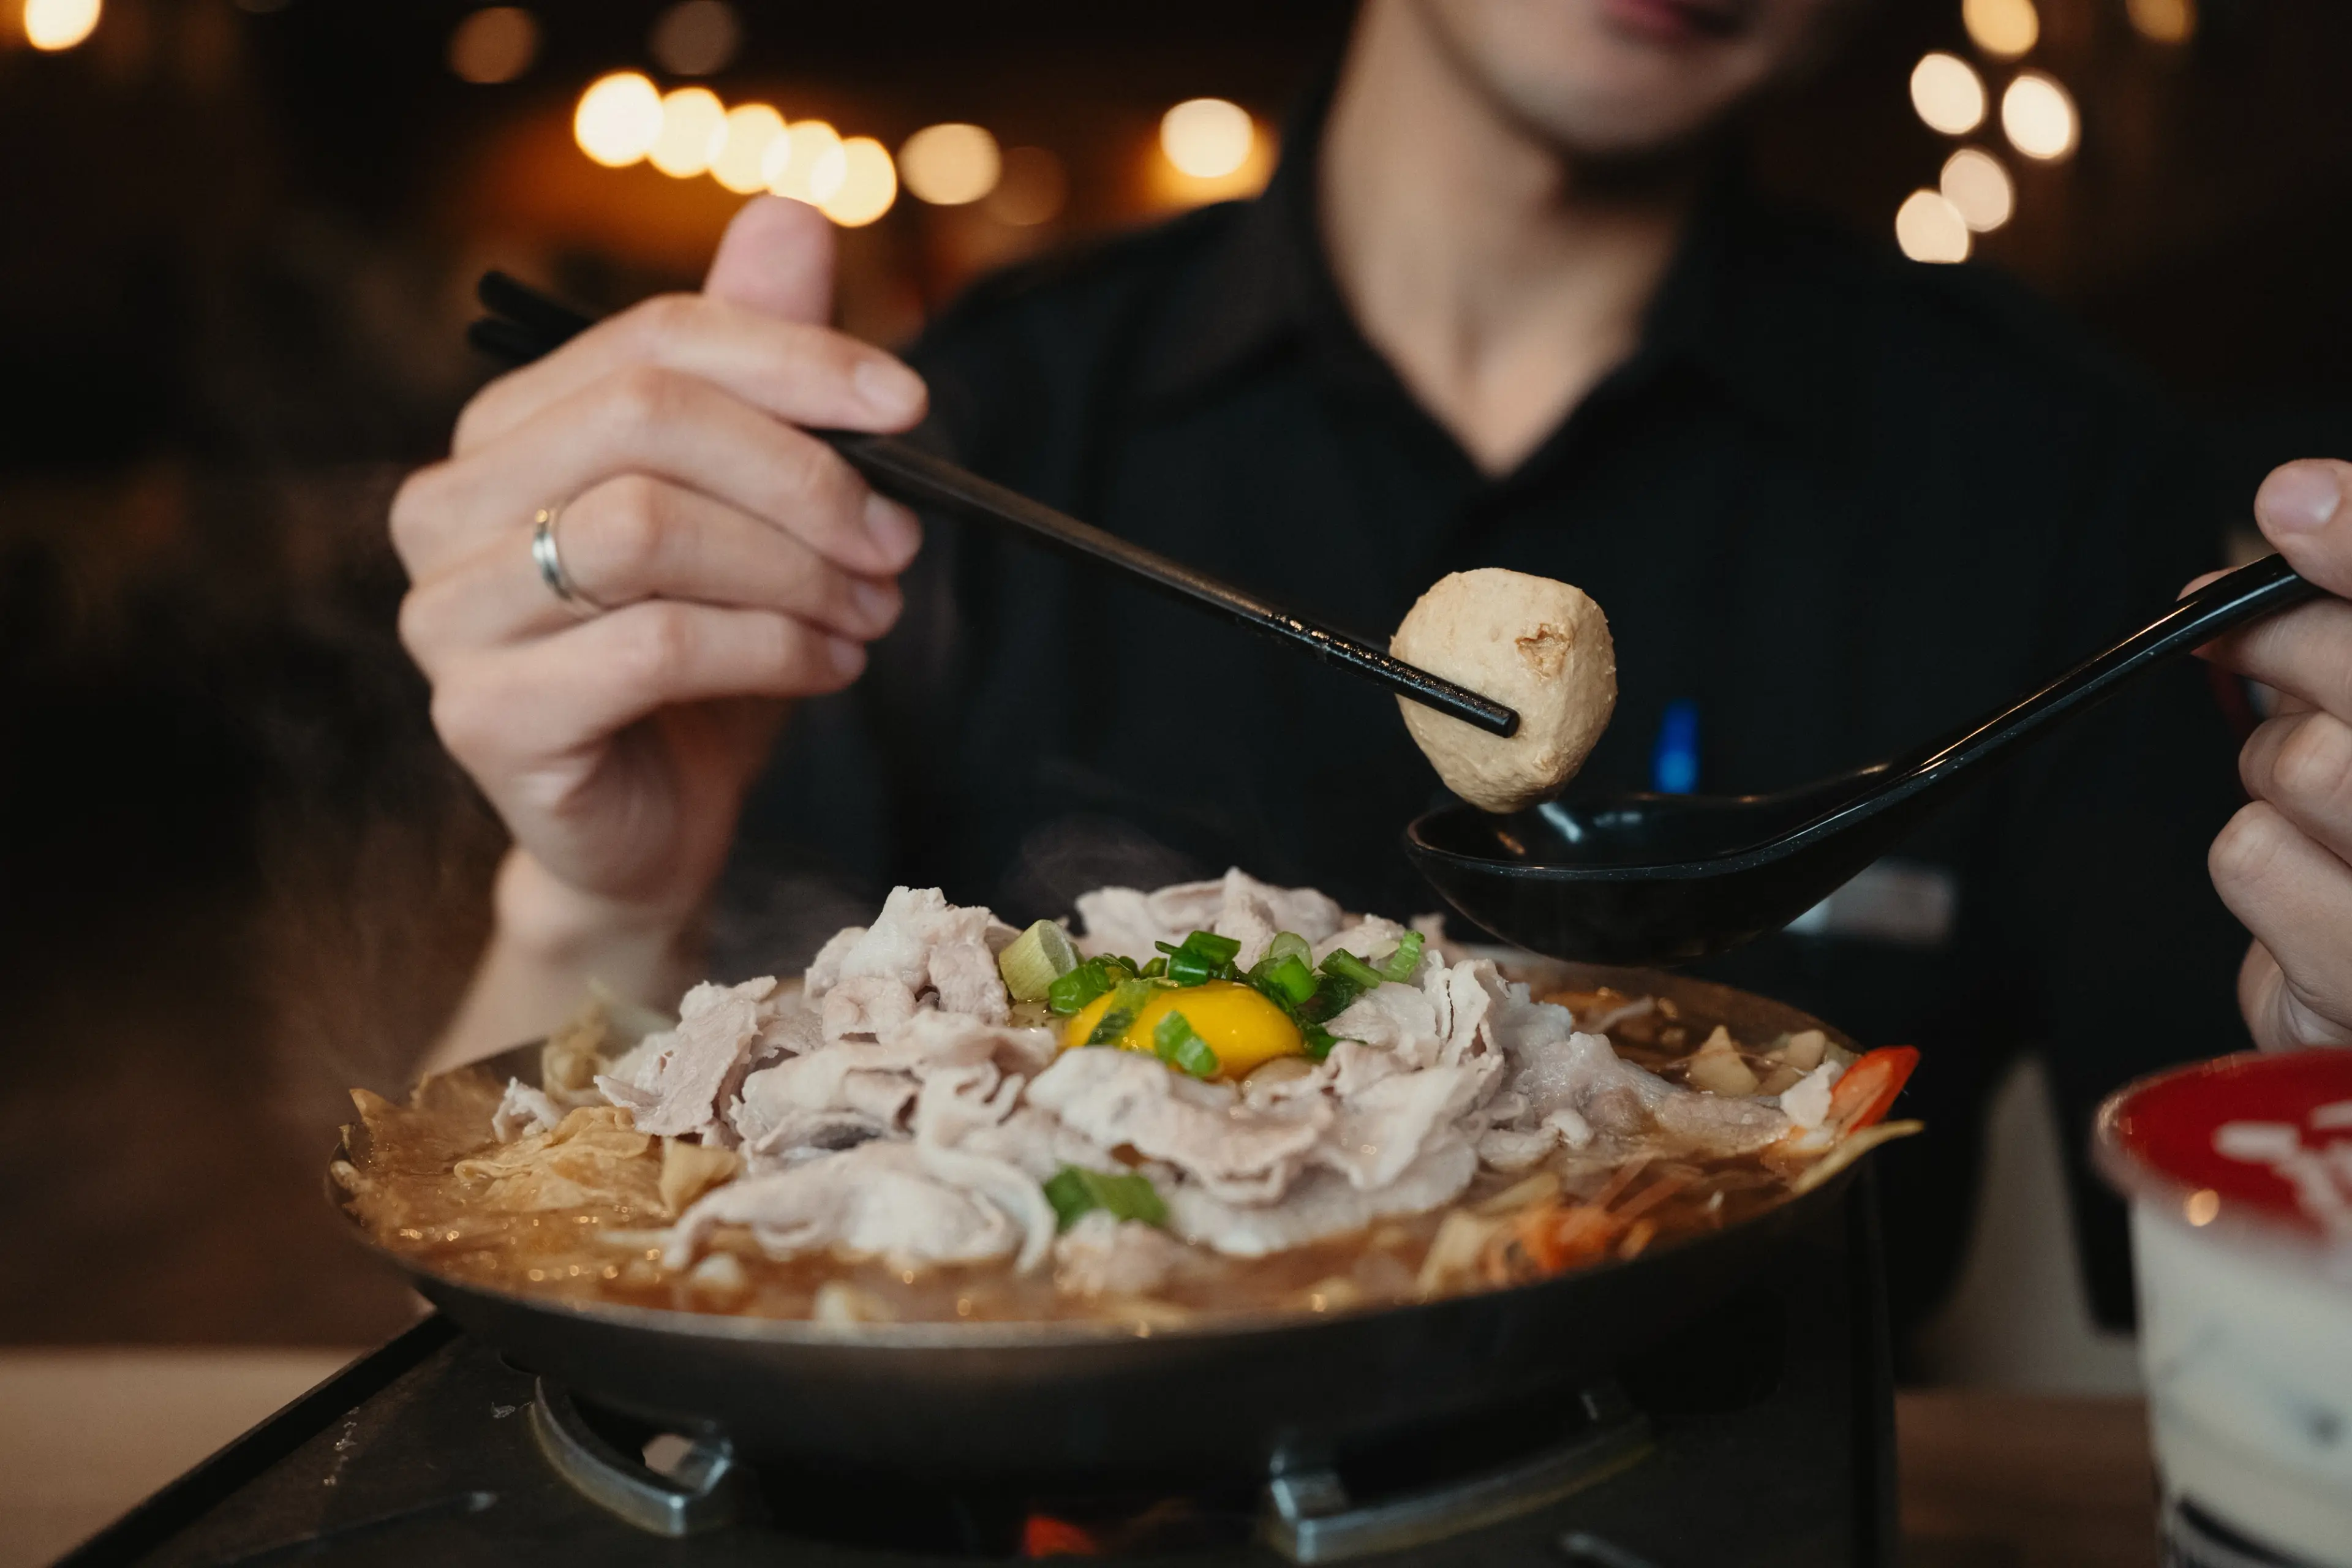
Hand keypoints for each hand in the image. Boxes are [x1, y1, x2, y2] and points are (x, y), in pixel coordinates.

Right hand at [391, 197, 924, 949]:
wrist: (652, 830)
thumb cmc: (702, 666)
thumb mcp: (751, 509)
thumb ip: (760, 369)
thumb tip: (791, 214)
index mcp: (506, 432)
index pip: (652, 341)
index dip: (793, 359)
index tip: (912, 404)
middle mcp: (448, 508)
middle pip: (645, 419)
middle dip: (803, 473)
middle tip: (898, 541)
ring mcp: (447, 616)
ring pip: (646, 530)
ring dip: (794, 568)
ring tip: (869, 614)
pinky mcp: (483, 716)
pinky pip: (653, 645)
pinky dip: (771, 649)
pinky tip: (827, 669)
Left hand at [2198, 459, 2351, 1048]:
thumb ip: (2344, 627)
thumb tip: (2297, 503)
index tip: (2292, 503)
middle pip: (2350, 674)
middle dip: (2285, 644)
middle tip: (2244, 640)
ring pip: (2301, 763)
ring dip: (2278, 780)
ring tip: (2326, 819)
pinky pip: (2251, 856)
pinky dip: (2260, 868)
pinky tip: (2315, 901)